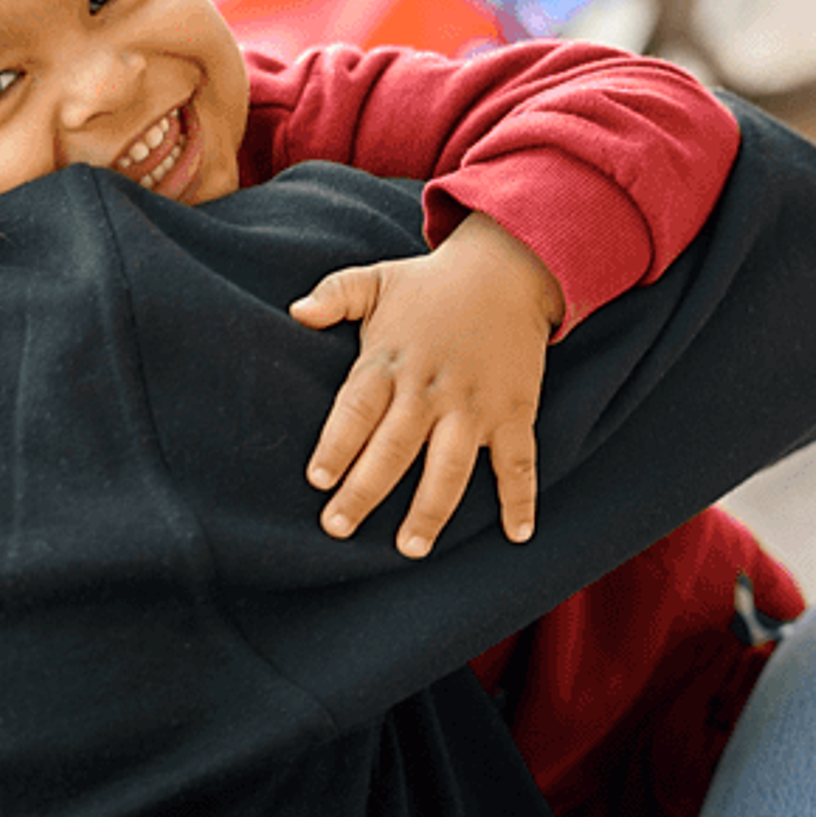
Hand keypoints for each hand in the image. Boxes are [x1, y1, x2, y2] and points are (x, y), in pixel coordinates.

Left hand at [289, 212, 562, 557]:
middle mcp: (430, 388)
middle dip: (365, 491)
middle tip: (338, 527)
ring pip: (450, 466)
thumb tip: (295, 311)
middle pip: (393, 447)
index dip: (337, 445)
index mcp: (390, 360)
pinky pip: (519, 461)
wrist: (508, 269)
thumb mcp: (377, 280)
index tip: (317, 480)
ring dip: (431, 509)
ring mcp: (474, 404)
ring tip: (409, 547)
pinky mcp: (514, 411)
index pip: (356, 408)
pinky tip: (516, 535)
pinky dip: (520, 499)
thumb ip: (334, 295)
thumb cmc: (430, 283)